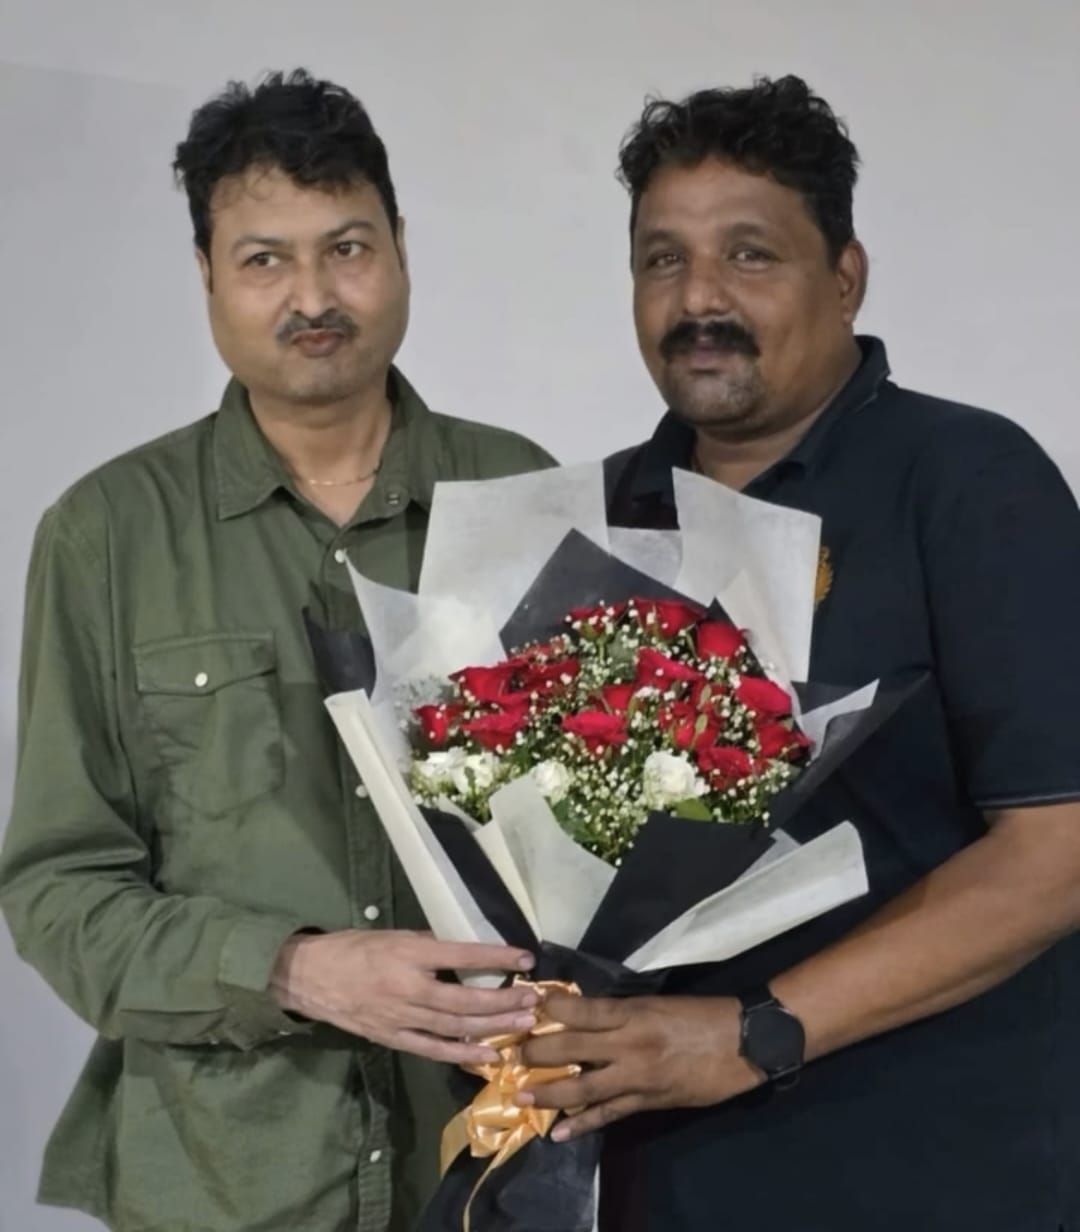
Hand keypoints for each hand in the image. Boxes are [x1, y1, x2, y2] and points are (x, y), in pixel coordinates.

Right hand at [270, 930, 537, 1063]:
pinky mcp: (392, 1038)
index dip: (496, 959)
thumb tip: (466, 953)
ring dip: (493, 1027)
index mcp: (408, 952)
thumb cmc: (353, 948)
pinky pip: (433, 1049)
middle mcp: (407, 986)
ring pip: (455, 1027)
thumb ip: (428, 945)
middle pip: (465, 999)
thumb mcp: (393, 934)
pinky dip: (462, 1054)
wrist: (308, 977)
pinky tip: (488, 1055)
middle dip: (503, 1001)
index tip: (526, 959)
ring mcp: (400, 1017)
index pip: (462, 955)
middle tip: (534, 1000)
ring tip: (524, 1025)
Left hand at [517, 994, 761, 1138]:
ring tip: (519, 1095)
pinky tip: (559, 1132)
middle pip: (570, 1046)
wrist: (744, 1042)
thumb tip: (582, 1010)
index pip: (579, 1009)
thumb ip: (621, 1009)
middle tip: (509, 1051)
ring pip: (582, 1085)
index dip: (547, 1007)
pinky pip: (609, 1115)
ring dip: (548, 1091)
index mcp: (632, 1012)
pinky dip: (582, 1124)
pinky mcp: (649, 1101)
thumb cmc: (702, 1015)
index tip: (522, 1003)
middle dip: (536, 1050)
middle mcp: (629, 1044)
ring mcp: (637, 1076)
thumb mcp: (658, 1002)